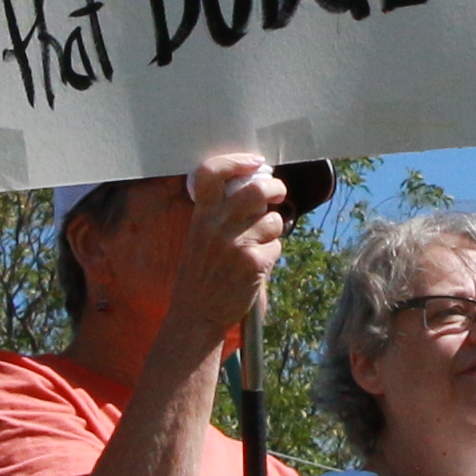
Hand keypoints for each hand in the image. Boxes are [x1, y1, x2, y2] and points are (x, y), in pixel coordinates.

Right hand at [154, 153, 295, 361]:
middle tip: (278, 193)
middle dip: (275, 188)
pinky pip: (276, 245)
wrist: (197, 314)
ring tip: (256, 245)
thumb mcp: (200, 237)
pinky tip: (255, 266)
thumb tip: (257, 187)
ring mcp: (236, 243)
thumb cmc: (202, 274)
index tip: (255, 162)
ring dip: (272, 230)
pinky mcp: (254, 263)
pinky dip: (271, 254)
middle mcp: (217, 225)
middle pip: (256, 189)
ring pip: (273, 220)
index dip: (236, 161)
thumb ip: (221, 212)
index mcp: (201, 215)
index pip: (211, 173)